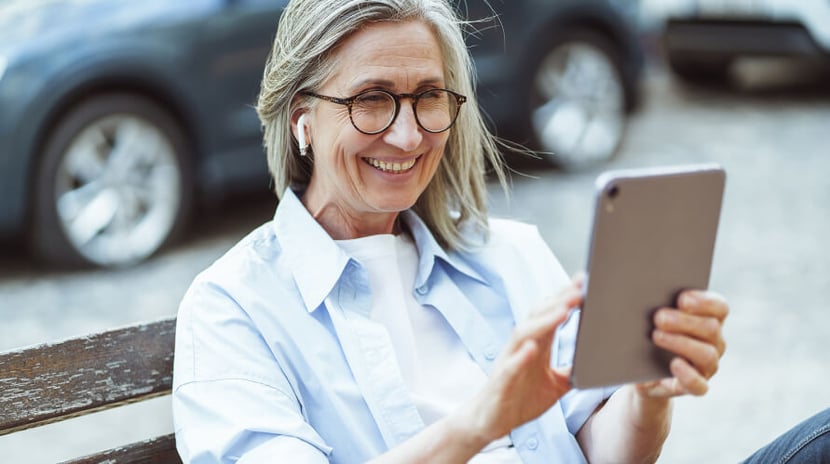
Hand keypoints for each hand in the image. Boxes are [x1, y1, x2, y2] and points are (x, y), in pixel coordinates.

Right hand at [463, 279, 581, 440]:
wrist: (491, 420)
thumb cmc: (521, 399)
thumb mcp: (556, 385)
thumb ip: (572, 370)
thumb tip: (597, 364)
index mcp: (535, 346)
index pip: (549, 315)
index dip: (564, 298)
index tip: (583, 282)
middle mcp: (520, 348)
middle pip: (537, 317)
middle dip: (558, 302)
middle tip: (579, 289)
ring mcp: (509, 362)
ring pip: (523, 334)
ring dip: (543, 322)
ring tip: (563, 311)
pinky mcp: (501, 382)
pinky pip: (510, 366)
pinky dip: (521, 356)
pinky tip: (533, 348)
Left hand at [637, 290, 728, 397]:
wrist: (640, 370)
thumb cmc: (648, 334)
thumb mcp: (651, 319)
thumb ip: (656, 305)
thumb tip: (644, 295)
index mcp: (709, 319)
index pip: (720, 307)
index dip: (704, 302)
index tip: (681, 299)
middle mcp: (714, 343)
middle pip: (711, 328)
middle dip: (684, 321)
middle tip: (658, 317)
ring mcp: (707, 366)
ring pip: (707, 354)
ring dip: (681, 343)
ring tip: (656, 336)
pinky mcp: (694, 387)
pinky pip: (699, 386)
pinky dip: (688, 375)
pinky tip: (674, 364)